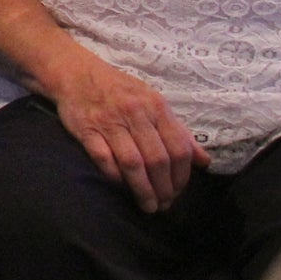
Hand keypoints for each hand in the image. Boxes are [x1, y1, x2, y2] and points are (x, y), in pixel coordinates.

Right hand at [49, 59, 208, 212]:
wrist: (76, 73)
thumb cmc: (120, 90)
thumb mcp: (153, 102)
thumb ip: (178, 131)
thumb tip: (204, 161)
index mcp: (156, 106)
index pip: (178, 148)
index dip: (182, 176)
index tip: (178, 191)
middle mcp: (135, 113)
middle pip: (157, 160)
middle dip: (164, 188)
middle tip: (164, 205)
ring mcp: (110, 122)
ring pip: (132, 163)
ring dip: (143, 190)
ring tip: (148, 206)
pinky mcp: (87, 130)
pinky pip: (104, 159)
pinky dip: (115, 177)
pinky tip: (122, 188)